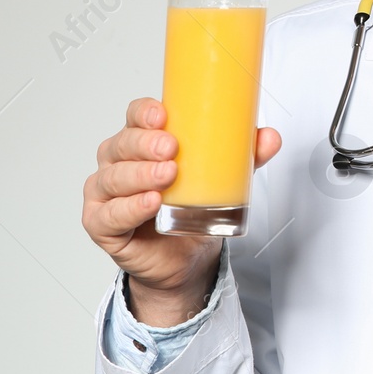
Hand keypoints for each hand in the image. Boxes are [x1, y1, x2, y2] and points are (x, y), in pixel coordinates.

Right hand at [81, 97, 281, 323]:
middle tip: (171, 148)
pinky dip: (130, 208)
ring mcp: (105, 194)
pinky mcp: (102, 225)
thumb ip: (243, 158)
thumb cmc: (190, 210)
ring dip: (140, 174)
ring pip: (114, 178)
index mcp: (141, 143)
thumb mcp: (221, 179)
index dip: (144, 113)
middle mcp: (118, 163)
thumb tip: (270, 137)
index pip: (135, 117)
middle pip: (122, 144)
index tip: (162, 115)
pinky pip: (110, 215)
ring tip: (168, 175)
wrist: (183, 260)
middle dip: (145, 143)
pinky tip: (150, 203)